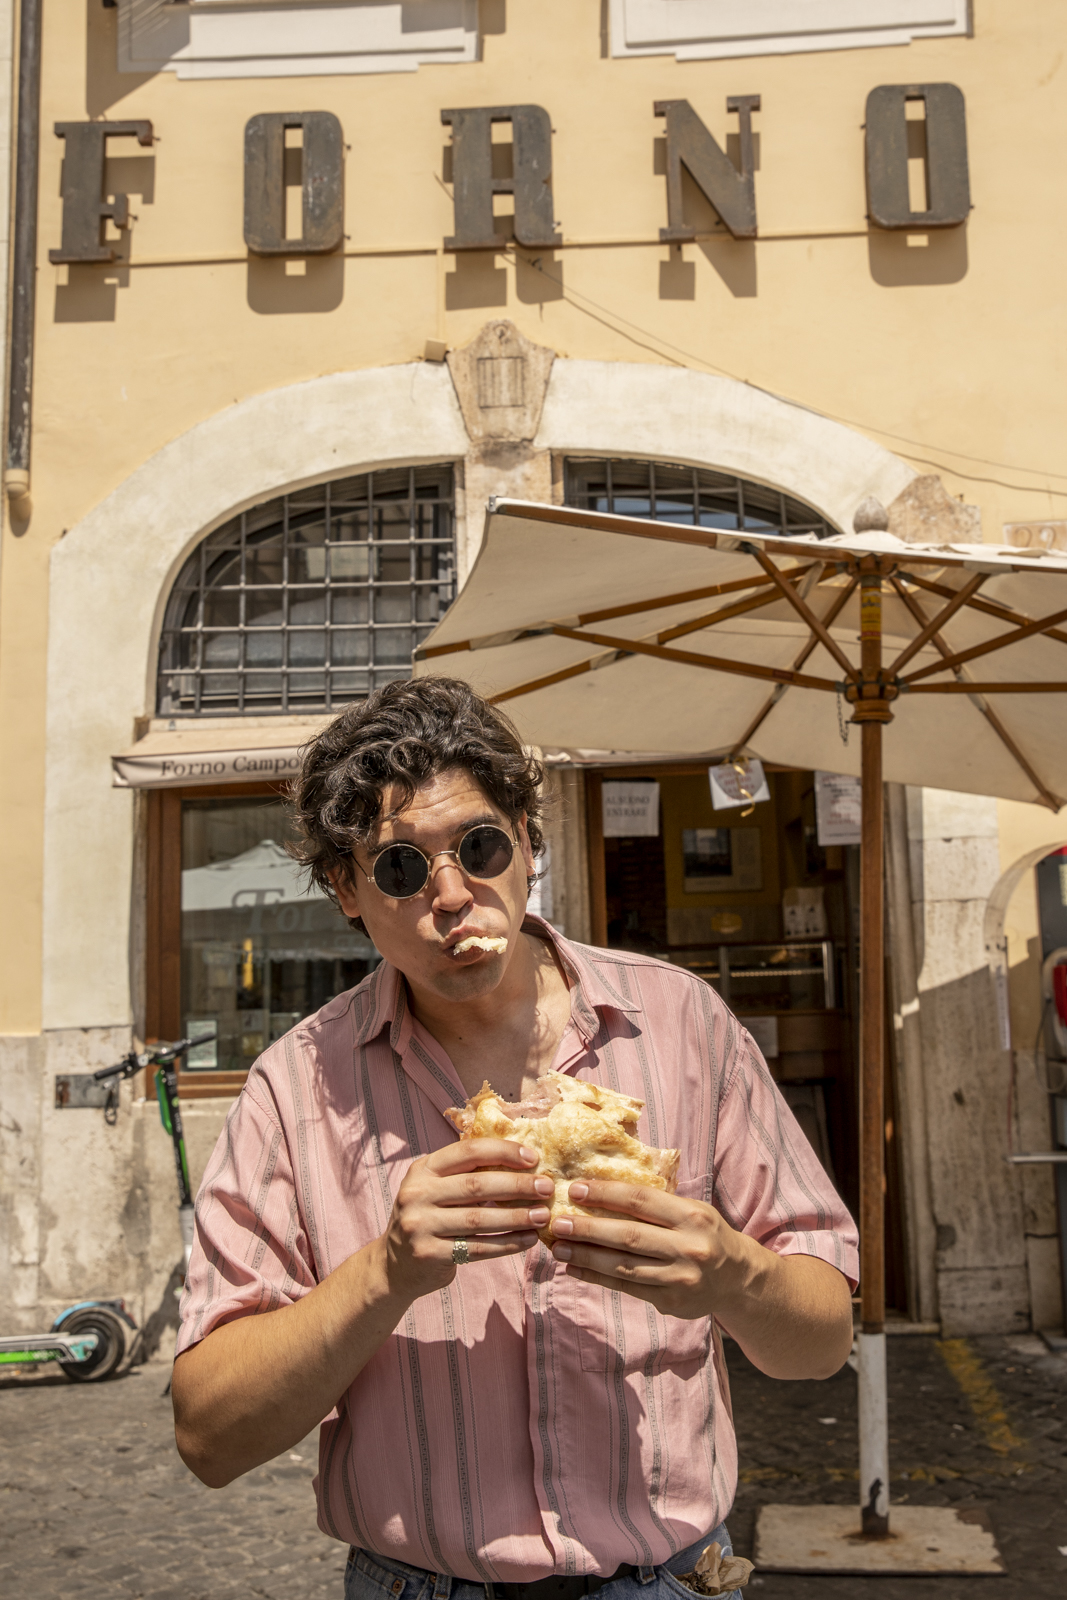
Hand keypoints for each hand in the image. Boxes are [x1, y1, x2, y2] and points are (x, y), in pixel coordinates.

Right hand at [382, 1139, 552, 1300]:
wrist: (394, 1265)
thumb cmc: (428, 1218)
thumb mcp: (436, 1188)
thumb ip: (466, 1175)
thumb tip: (523, 1163)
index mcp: (423, 1169)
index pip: (468, 1152)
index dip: (503, 1152)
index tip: (533, 1158)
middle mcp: (417, 1193)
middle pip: (477, 1186)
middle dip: (517, 1185)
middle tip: (546, 1188)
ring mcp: (420, 1225)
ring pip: (479, 1219)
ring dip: (517, 1216)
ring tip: (542, 1216)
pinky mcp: (429, 1253)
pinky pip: (477, 1248)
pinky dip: (507, 1244)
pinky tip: (527, 1239)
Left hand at [549, 1180, 747, 1320]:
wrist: (738, 1278)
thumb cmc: (704, 1234)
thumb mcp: (691, 1210)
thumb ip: (656, 1203)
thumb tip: (601, 1191)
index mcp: (691, 1215)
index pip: (641, 1200)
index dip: (605, 1194)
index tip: (575, 1189)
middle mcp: (687, 1247)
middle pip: (628, 1236)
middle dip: (588, 1228)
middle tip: (558, 1222)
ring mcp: (679, 1278)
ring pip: (623, 1266)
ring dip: (586, 1256)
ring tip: (558, 1248)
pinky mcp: (671, 1302)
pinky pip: (627, 1288)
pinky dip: (597, 1278)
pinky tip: (576, 1268)